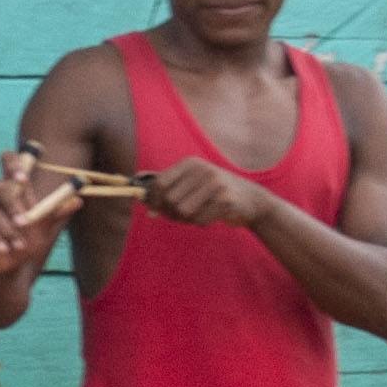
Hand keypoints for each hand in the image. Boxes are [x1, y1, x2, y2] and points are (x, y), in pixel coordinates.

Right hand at [0, 150, 61, 270]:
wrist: (9, 265)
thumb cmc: (27, 241)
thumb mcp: (44, 229)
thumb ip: (56, 213)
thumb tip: (78, 200)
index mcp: (14, 185)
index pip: (9, 160)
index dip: (14, 164)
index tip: (23, 178)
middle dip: (11, 205)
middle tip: (24, 223)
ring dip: (4, 227)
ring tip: (17, 245)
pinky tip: (2, 248)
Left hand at [141, 157, 272, 230]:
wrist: (251, 199)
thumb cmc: (213, 191)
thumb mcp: (190, 180)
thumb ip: (164, 182)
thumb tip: (135, 186)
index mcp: (190, 164)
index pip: (159, 184)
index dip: (153, 200)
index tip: (155, 209)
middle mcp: (203, 170)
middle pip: (169, 200)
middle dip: (169, 212)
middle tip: (178, 215)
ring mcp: (216, 184)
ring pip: (183, 211)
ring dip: (184, 219)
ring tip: (194, 215)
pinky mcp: (227, 200)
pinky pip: (199, 220)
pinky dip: (200, 223)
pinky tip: (210, 216)